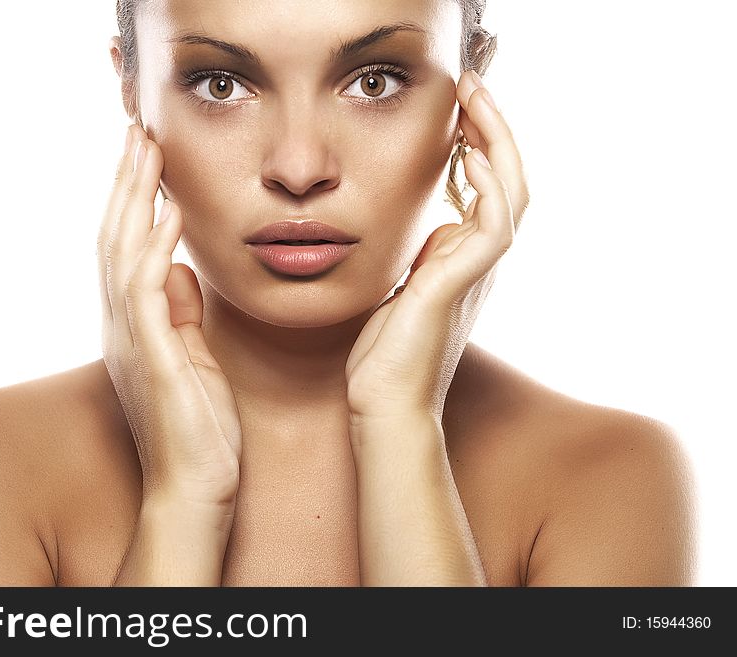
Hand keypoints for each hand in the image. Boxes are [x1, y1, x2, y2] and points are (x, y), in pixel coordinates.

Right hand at [98, 125, 242, 512]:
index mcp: (134, 324)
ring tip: (147, 149)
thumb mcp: (192, 357)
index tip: (148, 156)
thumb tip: (178, 269)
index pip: (127, 247)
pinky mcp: (152, 357)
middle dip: (126, 182)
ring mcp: (131, 340)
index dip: (133, 199)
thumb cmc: (199, 426)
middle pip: (115, 237)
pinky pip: (146, 291)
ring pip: (121, 252)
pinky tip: (169, 213)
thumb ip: (180, 312)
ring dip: (134, 198)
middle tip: (138, 131)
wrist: (196, 487)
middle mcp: (123, 325)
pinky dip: (153, 248)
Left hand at [345, 71, 529, 422]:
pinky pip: (494, 225)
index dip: (480, 144)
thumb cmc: (384, 355)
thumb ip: (421, 258)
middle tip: (472, 86)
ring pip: (511, 193)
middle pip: (508, 180)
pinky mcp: (460, 285)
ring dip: (497, 141)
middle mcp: (477, 263)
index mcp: (461, 260)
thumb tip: (430, 228)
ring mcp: (475, 273)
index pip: (486, 188)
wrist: (383, 404)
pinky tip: (474, 155)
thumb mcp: (401, 290)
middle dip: (493, 129)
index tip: (458, 109)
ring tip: (475, 99)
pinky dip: (491, 186)